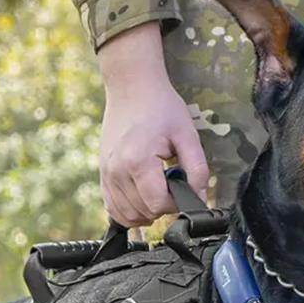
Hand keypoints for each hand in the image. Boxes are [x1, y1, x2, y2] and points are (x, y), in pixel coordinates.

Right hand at [97, 23, 208, 225]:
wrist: (132, 87)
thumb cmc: (160, 107)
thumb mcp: (187, 135)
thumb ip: (197, 170)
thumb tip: (201, 199)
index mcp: (138, 161)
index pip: (159, 205)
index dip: (176, 203)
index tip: (182, 186)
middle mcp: (117, 171)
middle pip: (144, 212)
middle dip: (163, 205)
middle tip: (171, 182)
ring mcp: (106, 174)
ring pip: (128, 216)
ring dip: (147, 211)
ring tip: (158, 188)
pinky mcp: (102, 175)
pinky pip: (114, 209)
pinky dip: (130, 211)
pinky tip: (143, 198)